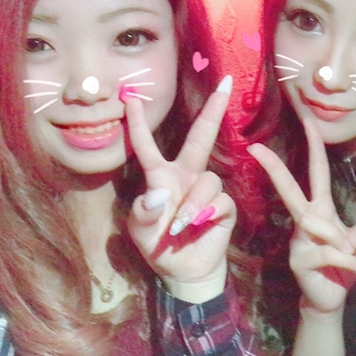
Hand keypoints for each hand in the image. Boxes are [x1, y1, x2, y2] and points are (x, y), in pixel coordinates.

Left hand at [125, 76, 234, 303]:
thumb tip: (159, 194)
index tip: (130, 96)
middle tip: (225, 84)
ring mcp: (206, 190)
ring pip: (207, 181)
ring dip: (192, 205)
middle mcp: (186, 175)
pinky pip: (219, 201)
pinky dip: (206, 215)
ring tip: (179, 227)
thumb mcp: (140, 230)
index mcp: (161, 176)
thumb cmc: (157, 245)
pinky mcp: (224, 206)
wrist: (183, 271)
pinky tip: (199, 227)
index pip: (148, 145)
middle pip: (201, 137)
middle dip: (213, 111)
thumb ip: (144, 212)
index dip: (138, 123)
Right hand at [247, 118, 355, 314]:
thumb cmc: (341, 267)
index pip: (316, 173)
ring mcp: (298, 240)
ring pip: (318, 225)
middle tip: (256, 148)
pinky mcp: (299, 261)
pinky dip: (350, 261)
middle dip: (275, 168)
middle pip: (290, 189)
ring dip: (343, 242)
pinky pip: (329, 253)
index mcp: (321, 210)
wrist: (328, 299)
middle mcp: (306, 221)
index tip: (307, 121)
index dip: (313, 147)